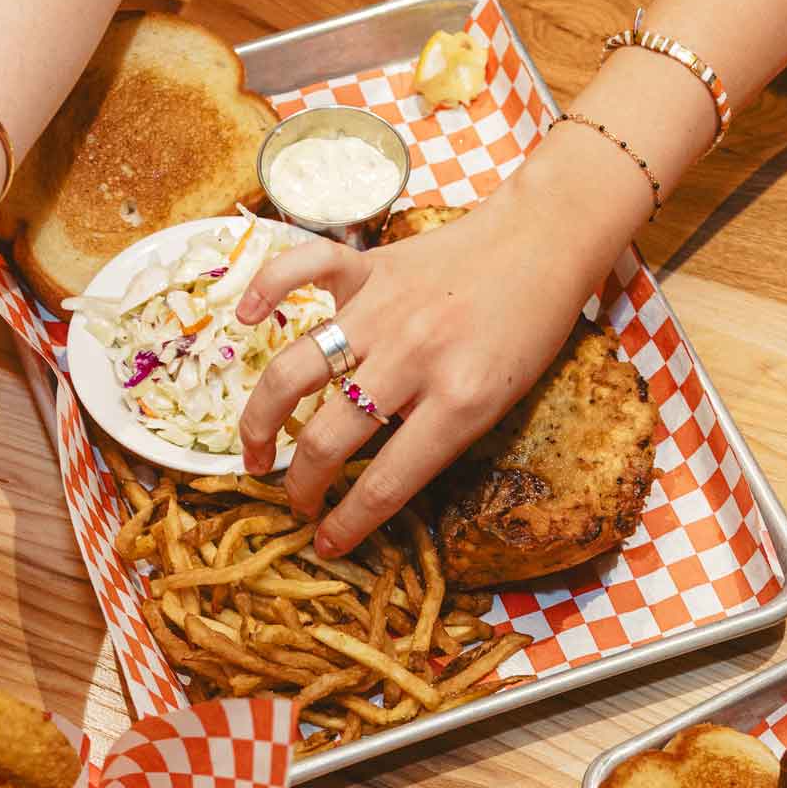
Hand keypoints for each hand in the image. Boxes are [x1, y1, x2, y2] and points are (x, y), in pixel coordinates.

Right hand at [229, 189, 603, 554]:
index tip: (325, 543)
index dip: (346, 524)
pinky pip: (303, 269)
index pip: (384, 483)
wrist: (541, 244)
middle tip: (298, 502)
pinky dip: (267, 288)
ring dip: (262, 420)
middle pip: (329, 438)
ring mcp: (383, 310)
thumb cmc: (526, 332)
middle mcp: (412, 356)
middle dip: (303, 485)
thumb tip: (368, 475)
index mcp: (458, 402)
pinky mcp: (369, 268)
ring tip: (256, 453)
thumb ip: (435, 435)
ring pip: (294, 371)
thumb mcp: (499, 403)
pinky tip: (246, 320)